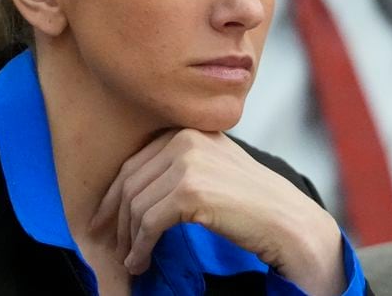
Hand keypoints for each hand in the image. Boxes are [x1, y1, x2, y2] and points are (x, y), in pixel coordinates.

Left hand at [90, 129, 345, 294]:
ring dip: (129, 238)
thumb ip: (176, 165)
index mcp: (186, 130)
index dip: (114, 195)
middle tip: (109, 243)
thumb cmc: (251, 201)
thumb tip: (130, 188)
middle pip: (130, 182)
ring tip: (130, 259)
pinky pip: (149, 223)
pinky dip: (140, 247)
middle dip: (115, 217)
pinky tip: (141, 261)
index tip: (104, 219)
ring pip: (137, 205)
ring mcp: (188, 163)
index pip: (135, 162)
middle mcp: (184, 139)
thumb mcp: (211, 166)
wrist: (287, 221)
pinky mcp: (190, 191)